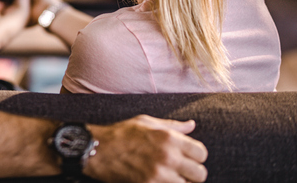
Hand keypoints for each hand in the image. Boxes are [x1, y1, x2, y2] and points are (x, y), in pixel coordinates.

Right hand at [85, 115, 207, 182]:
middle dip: (192, 173)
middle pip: (200, 174)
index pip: (202, 153)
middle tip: (181, 171)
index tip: (187, 157)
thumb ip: (172, 126)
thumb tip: (192, 125)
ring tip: (169, 176)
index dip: (196, 156)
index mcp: (169, 138)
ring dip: (180, 182)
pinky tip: (159, 180)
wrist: (98, 150)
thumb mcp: (146, 122)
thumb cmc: (121, 134)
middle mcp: (167, 156)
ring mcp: (159, 174)